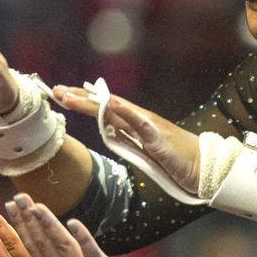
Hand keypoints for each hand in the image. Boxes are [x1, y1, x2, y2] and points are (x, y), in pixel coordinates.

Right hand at [4, 193, 140, 256]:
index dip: (22, 226)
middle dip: (30, 220)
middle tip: (17, 197)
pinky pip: (92, 255)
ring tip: (36, 206)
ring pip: (63, 246)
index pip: (34, 247)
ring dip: (49, 226)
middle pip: (44, 243)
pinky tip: (73, 224)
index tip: (10, 205)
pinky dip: (83, 240)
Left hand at [54, 87, 199, 193]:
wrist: (202, 167)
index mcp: (134, 124)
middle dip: (79, 97)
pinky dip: (125, 111)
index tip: (61, 95)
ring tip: (71, 95)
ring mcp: (149, 126)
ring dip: (92, 102)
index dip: (83, 101)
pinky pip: (139, 122)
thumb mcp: (144, 151)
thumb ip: (128, 140)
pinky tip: (112, 102)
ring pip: (115, 110)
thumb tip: (109, 132)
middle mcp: (139, 119)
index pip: (104, 109)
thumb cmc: (175, 161)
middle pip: (104, 105)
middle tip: (54, 89)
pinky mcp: (158, 137)